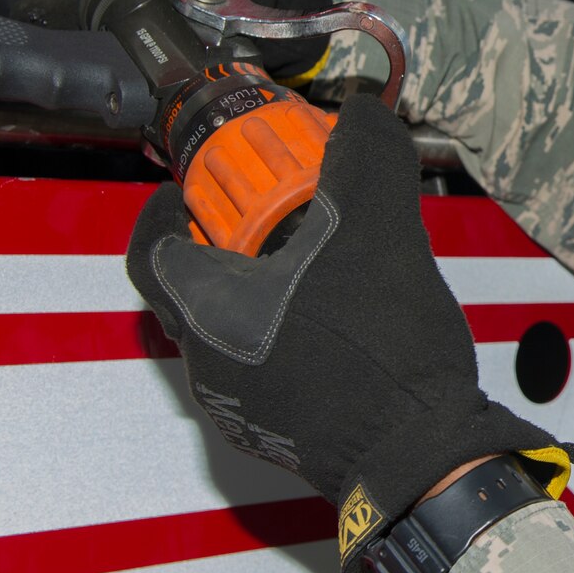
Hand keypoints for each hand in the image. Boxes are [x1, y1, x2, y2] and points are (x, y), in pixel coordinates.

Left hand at [125, 95, 573, 572]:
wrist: (423, 457)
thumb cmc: (379, 355)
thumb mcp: (379, 232)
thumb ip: (366, 161)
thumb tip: (364, 114)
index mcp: (209, 314)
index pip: (151, 253)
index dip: (165, 211)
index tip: (191, 186)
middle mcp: (211, 368)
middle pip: (190, 291)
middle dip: (222, 243)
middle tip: (262, 211)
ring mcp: (245, 409)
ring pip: (230, 331)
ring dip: (258, 289)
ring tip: (313, 257)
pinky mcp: (283, 434)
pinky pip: (266, 365)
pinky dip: (287, 330)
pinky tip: (341, 313)